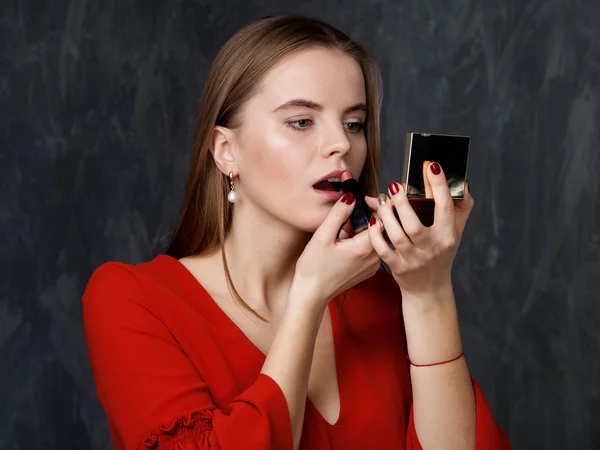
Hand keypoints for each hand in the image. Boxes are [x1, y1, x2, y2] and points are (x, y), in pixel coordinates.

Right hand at [293, 193, 380, 308]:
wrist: (312, 293)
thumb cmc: (314, 267)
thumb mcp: (322, 236)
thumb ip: (338, 214)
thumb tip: (351, 197)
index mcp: (365, 248)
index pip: (382, 219)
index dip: (375, 206)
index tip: (364, 199)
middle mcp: (374, 258)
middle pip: (379, 228)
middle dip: (366, 218)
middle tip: (347, 216)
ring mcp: (373, 266)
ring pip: (374, 238)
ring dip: (362, 231)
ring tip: (342, 234)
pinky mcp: (368, 271)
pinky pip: (370, 250)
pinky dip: (361, 242)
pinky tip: (344, 245)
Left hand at [364, 162, 473, 299]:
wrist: (429, 288)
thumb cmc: (441, 253)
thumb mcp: (455, 231)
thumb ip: (461, 207)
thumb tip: (462, 183)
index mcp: (448, 236)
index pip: (446, 207)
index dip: (439, 185)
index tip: (431, 165)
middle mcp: (432, 248)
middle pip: (414, 224)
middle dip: (402, 202)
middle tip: (394, 186)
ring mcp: (414, 259)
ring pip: (396, 235)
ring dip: (386, 215)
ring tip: (382, 200)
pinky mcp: (398, 268)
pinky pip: (382, 249)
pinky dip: (375, 234)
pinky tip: (373, 220)